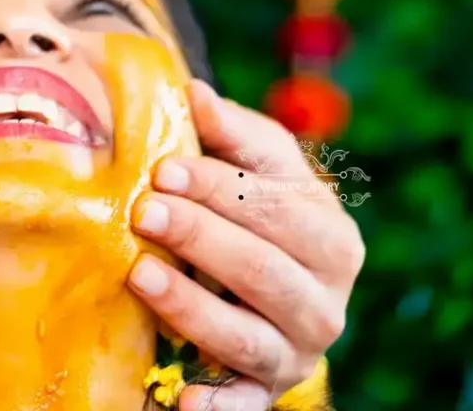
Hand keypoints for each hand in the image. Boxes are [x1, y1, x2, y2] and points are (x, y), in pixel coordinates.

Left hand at [128, 81, 362, 409]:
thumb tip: (194, 94)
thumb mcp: (260, 165)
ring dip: (192, 307)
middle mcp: (326, 302)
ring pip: (248, 335)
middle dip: (200, 238)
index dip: (219, 187)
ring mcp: (297, 353)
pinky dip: (216, 408)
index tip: (163, 167)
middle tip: (144, 211)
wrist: (280, 281)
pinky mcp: (266, 393)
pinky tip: (181, 402)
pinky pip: (244, 406)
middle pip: (263, 270)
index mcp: (332, 237)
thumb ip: (231, 132)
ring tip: (139, 276)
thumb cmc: (264, 208)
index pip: (276, 208)